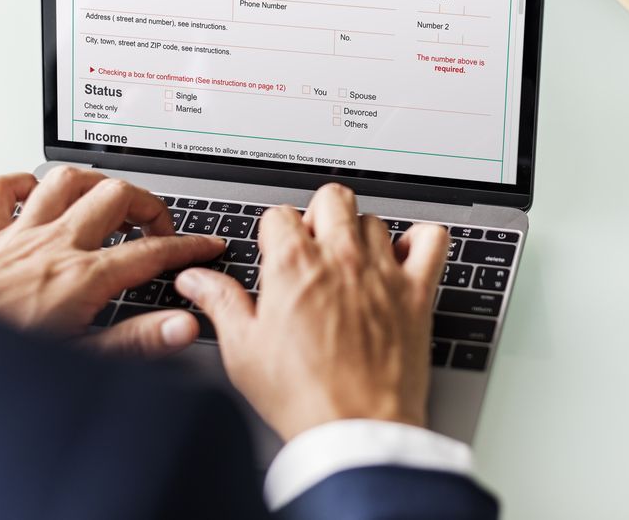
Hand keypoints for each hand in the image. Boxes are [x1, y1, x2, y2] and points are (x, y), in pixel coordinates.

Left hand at [0, 168, 225, 357]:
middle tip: (159, 227)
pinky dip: (22, 184)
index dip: (189, 246)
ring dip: (94, 184)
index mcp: (83, 278)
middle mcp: (54, 246)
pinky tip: (39, 195)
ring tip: (111, 200)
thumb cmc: (5, 357)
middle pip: (115, 197)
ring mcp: (19, 236)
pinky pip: (1, 190)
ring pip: (65, 181)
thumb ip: (139, 341)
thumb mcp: (84, 359)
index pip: (152, 252)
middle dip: (148, 205)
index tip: (207, 245)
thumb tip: (183, 327)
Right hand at [175, 183, 448, 440]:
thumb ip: (221, 303)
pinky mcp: (416, 292)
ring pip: (375, 219)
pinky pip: (432, 239)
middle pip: (332, 198)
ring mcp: (382, 272)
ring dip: (362, 234)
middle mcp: (340, 259)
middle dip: (320, 215)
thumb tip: (196, 280)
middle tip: (315, 248)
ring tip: (353, 263)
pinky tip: (405, 257)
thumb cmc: (301, 396)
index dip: (275, 233)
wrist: (354, 429)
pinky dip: (421, 240)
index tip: (277, 253)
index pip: (280, 214)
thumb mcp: (244, 350)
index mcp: (293, 266)